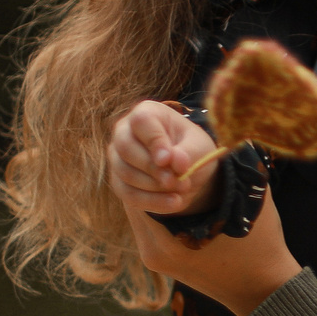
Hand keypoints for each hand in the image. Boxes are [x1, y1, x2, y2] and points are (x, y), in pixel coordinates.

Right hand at [108, 100, 221, 215]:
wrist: (188, 169)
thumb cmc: (191, 148)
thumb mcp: (199, 146)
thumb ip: (187, 152)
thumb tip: (175, 162)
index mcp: (146, 113)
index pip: (141, 121)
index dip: (154, 141)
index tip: (168, 160)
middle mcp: (124, 131)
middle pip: (126, 148)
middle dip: (153, 168)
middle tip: (180, 181)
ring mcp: (117, 157)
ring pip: (125, 173)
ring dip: (155, 187)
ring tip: (182, 189)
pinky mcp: (119, 181)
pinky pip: (128, 194)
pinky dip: (152, 201)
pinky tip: (174, 203)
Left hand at [121, 157, 303, 315]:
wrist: (265, 292)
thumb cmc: (260, 244)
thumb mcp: (246, 200)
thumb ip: (227, 169)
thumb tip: (217, 139)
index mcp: (166, 238)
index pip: (141, 189)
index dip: (154, 166)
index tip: (170, 152)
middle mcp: (153, 252)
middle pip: (136, 201)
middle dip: (152, 178)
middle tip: (169, 158)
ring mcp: (156, 260)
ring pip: (142, 213)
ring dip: (156, 194)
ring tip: (175, 175)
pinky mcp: (163, 264)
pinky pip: (151, 227)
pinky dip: (161, 210)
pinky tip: (182, 197)